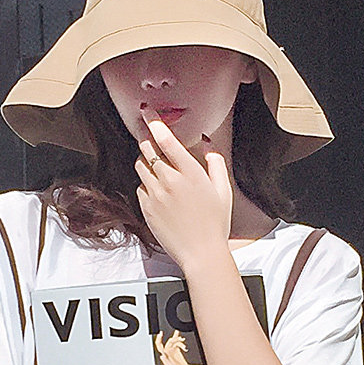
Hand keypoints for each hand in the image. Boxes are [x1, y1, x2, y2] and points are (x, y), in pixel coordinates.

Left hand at [135, 106, 232, 269]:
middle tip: (149, 134)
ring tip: (159, 166)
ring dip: (146, 161)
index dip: (154, 122)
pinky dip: (147, 184)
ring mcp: (155, 195)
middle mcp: (170, 181)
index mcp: (190, 173)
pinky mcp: (146, 208)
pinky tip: (160, 191)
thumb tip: (207, 142)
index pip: (166, 139)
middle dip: (146, 138)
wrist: (201, 253)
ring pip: (141, 166)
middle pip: (147, 149)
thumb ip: (215, 161)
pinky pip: (140, 187)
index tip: (147, 112)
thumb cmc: (215, 222)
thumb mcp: (223, 189)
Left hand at [155, 330, 188, 364]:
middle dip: (174, 339)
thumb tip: (161, 356)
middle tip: (178, 336)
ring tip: (183, 342)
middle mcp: (167, 351)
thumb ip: (165, 361)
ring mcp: (172, 350)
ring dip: (179, 341)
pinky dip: (181, 343)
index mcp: (164, 354)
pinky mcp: (176, 349)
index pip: (159, 345)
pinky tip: (183, 343)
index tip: (160, 334)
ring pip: (174, 342)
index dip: (159, 339)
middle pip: (169, 342)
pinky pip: (177, 343)